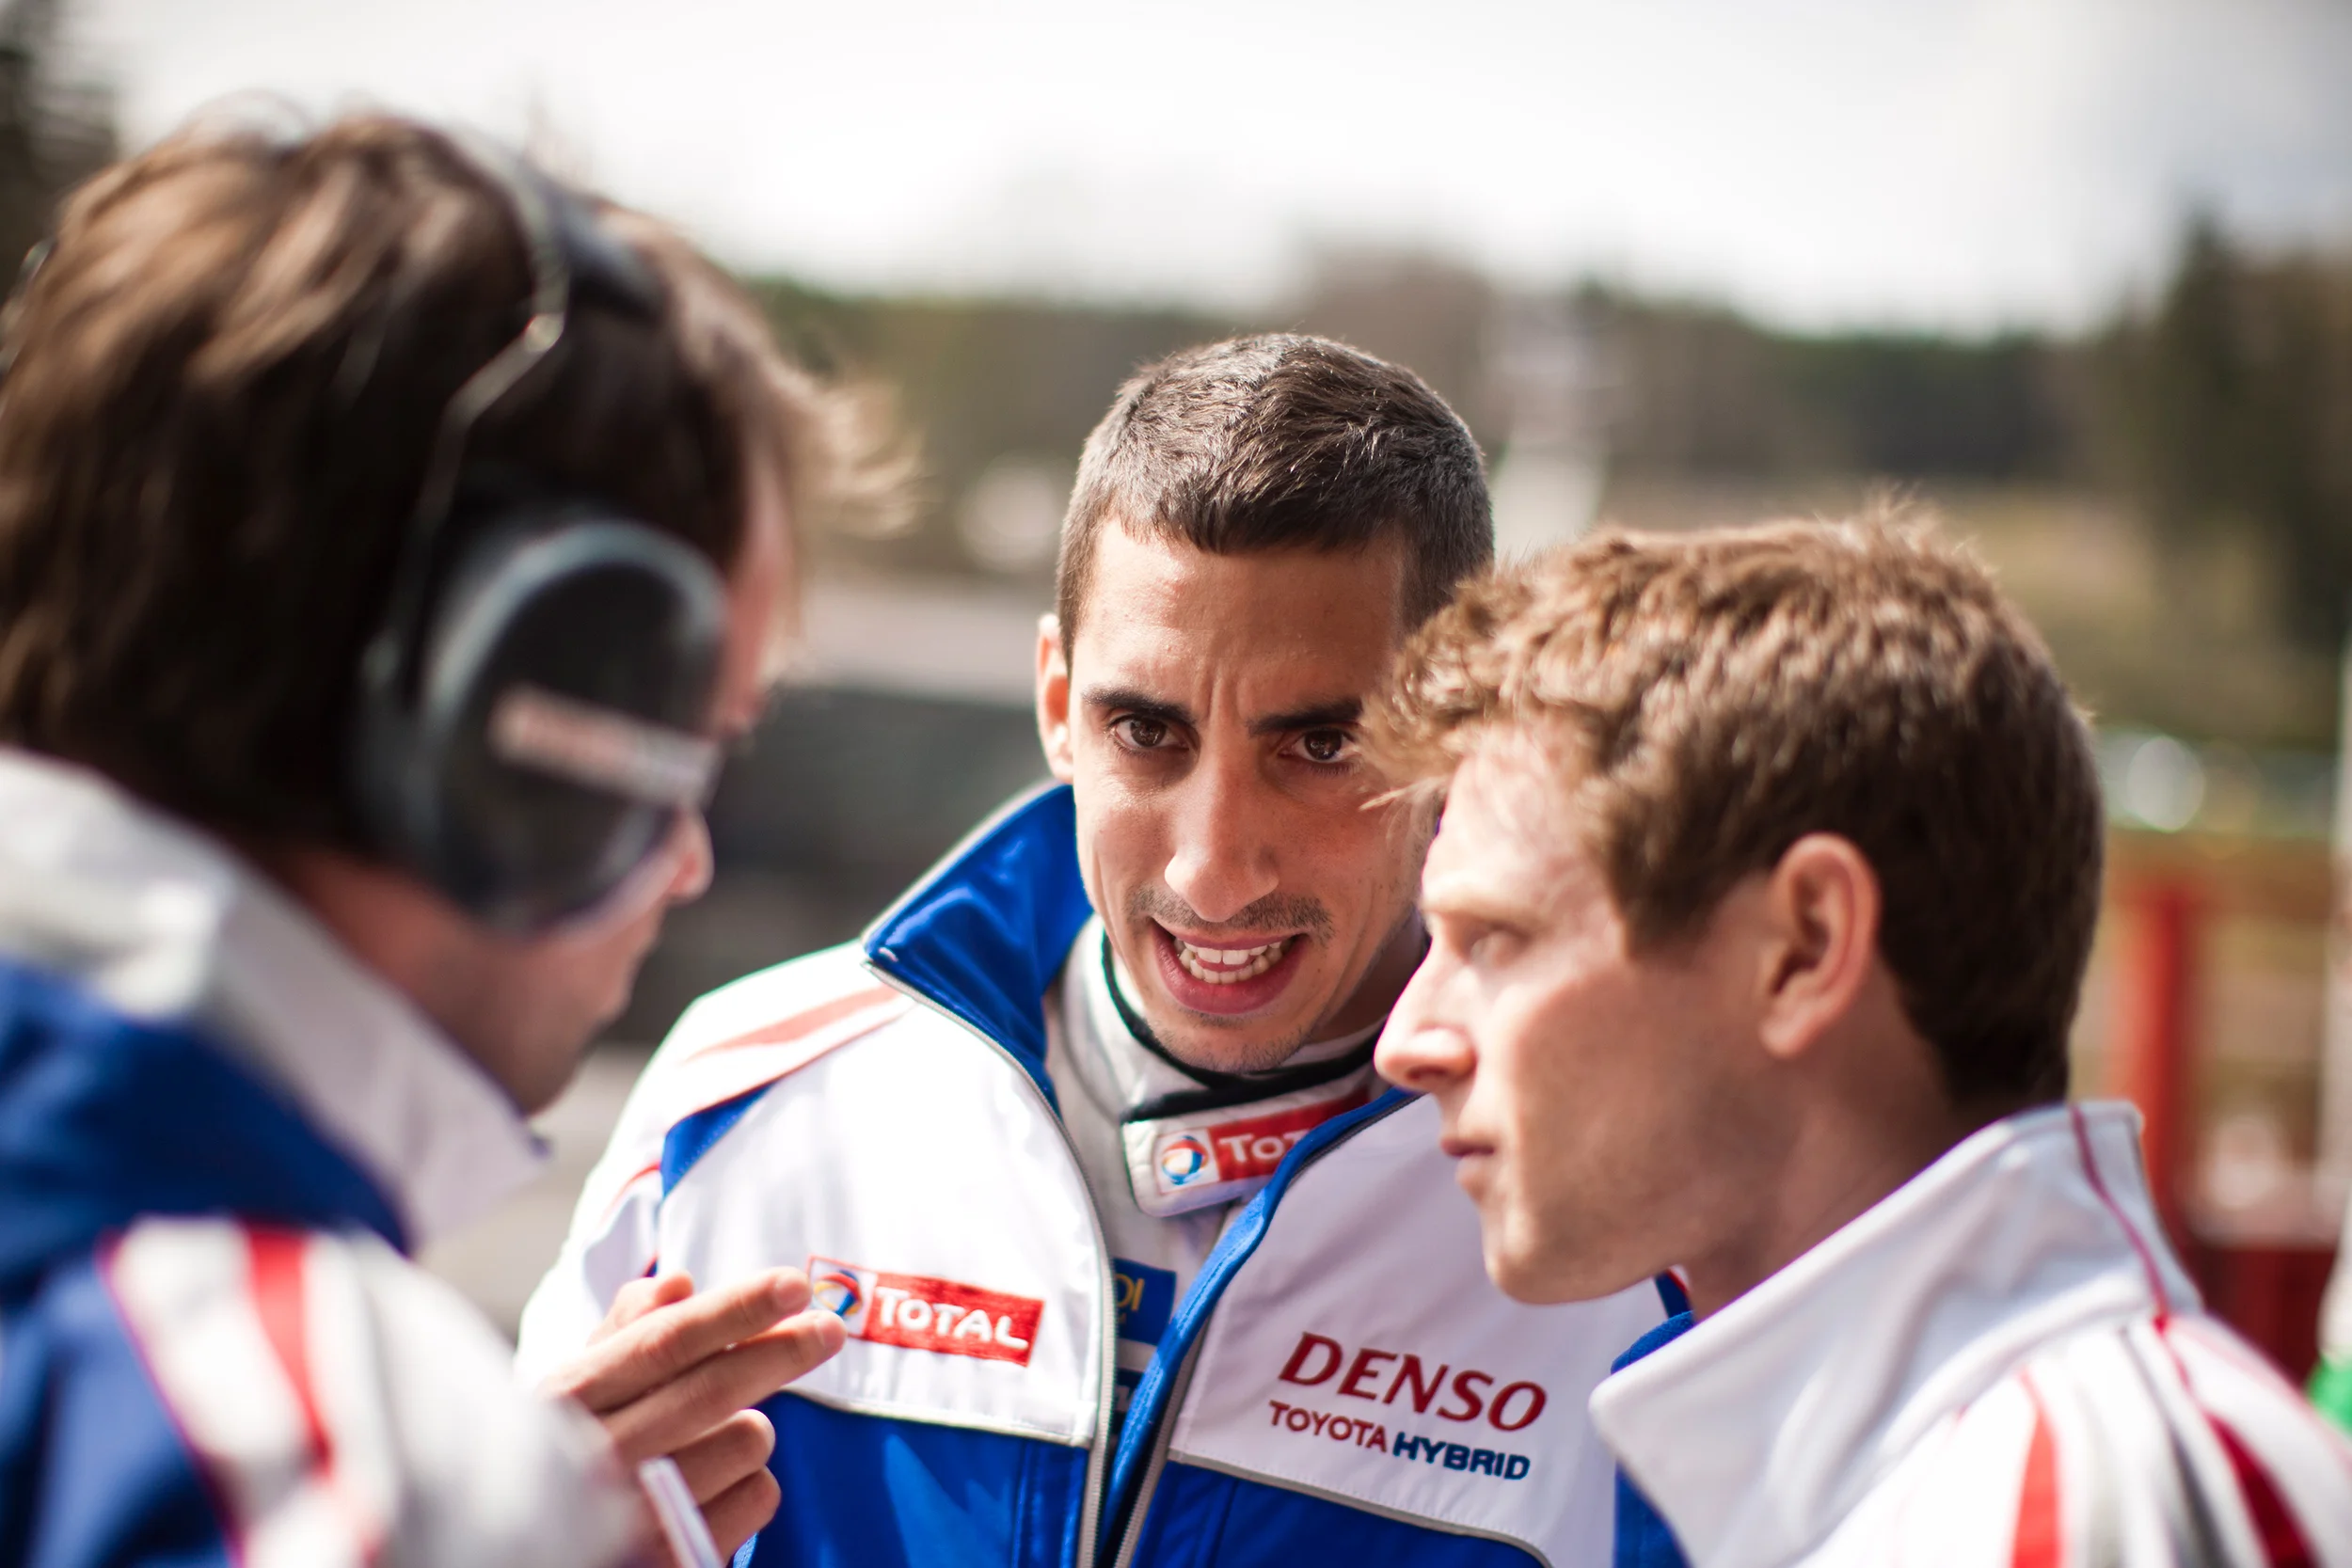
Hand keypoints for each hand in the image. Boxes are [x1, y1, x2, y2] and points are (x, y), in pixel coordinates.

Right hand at [545, 1269, 845, 1561]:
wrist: (554, 1540)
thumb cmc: (578, 1447)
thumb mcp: (583, 1385)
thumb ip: (627, 1328)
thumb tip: (678, 1284)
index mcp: (568, 1399)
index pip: (664, 1342)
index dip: (736, 1308)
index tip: (794, 1284)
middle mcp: (594, 1459)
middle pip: (714, 1390)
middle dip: (783, 1351)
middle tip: (829, 1329)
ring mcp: (632, 1518)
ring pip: (747, 1441)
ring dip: (751, 1428)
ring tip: (716, 1438)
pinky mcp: (674, 1559)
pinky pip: (759, 1496)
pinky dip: (752, 1483)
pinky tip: (718, 1487)